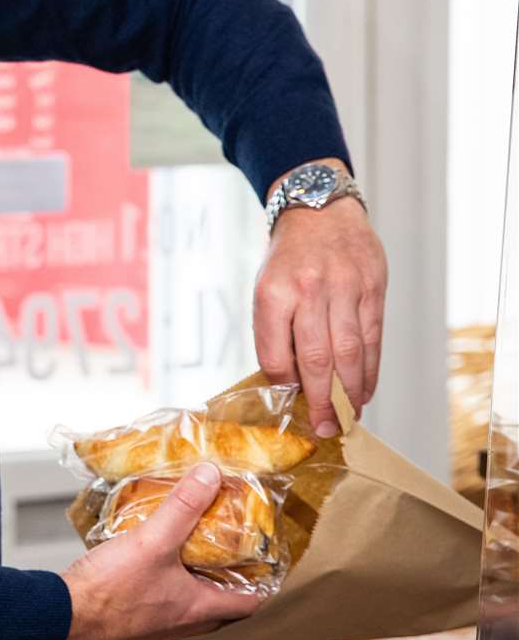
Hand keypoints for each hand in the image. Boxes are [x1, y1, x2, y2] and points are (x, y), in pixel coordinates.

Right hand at [59, 464, 265, 639]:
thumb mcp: (153, 540)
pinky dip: (168, 574)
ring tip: (195, 541)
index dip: (265, 580)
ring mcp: (155, 620)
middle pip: (221, 602)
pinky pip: (163, 594)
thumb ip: (183, 507)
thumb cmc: (110, 591)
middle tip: (234, 546)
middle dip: (231, 576)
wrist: (62, 613)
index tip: (269, 557)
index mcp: (197, 609)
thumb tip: (211, 476)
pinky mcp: (132, 613)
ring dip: (198, 574)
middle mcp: (181, 620)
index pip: (249, 602)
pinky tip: (154, 550)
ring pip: (191, 598)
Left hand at [254, 173, 387, 435]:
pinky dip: (370, 370)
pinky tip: (365, 390)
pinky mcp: (373, 288)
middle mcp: (309, 290)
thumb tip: (288, 385)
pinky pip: (373, 339)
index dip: (285, 386)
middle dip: (322, 402)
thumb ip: (275, 333)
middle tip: (326, 428)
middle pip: (317, 359)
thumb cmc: (288, 260)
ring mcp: (345, 287)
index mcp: (273, 292)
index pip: (276, 354)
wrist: (319, 210)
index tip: (292, 406)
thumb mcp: (266, 288)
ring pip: (350, 353)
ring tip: (348, 417)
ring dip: (351, 393)